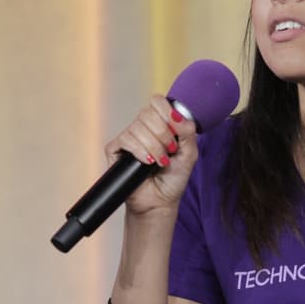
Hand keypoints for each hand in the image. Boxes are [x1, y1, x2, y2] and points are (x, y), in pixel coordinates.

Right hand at [105, 95, 199, 215]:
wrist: (160, 201)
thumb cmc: (173, 178)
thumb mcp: (189, 153)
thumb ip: (188, 131)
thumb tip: (177, 115)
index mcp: (158, 124)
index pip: (157, 101)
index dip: (167, 113)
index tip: (176, 132)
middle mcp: (142, 128)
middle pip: (147, 113)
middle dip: (163, 134)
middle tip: (170, 151)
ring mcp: (128, 138)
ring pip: (137, 127)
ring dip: (154, 146)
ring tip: (160, 162)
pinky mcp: (115, 150)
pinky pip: (126, 140)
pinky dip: (140, 151)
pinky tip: (146, 163)